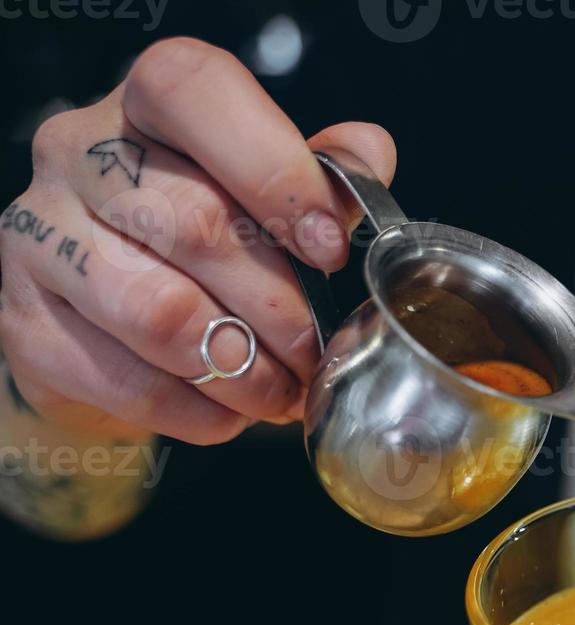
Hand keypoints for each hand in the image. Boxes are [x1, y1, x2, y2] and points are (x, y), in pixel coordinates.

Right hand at [0, 38, 395, 443]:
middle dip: (278, 307)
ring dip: (241, 369)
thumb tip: (370, 155)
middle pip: (190, 223)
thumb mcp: (265, 188)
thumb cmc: (197, 232)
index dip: (275, 171)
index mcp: (146, 102)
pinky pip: (125, 380)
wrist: (102, 306)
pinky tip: (233, 412)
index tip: (331, 249)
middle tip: (319, 351)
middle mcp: (76, 152)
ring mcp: (37, 235)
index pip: (194, 93)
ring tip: (284, 392)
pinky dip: (198, 409)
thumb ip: (323, 171)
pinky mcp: (25, 320)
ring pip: (156, 312)